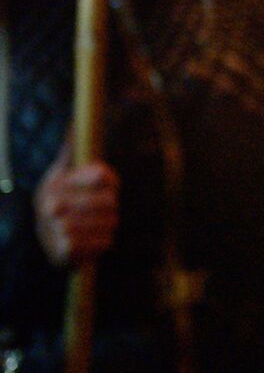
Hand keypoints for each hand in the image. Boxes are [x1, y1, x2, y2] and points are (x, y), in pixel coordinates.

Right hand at [34, 143, 119, 266]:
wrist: (42, 240)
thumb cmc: (61, 199)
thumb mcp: (61, 173)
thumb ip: (71, 149)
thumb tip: (73, 120)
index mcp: (56, 183)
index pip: (103, 176)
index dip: (112, 182)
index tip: (108, 186)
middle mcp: (52, 205)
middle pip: (111, 202)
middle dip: (111, 207)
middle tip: (101, 211)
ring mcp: (57, 229)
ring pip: (111, 222)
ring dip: (108, 225)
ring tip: (95, 225)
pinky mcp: (65, 251)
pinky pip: (105, 242)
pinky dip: (103, 243)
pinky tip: (91, 240)